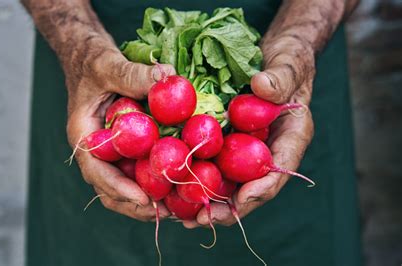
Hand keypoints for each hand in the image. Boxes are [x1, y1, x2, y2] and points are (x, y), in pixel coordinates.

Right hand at [65, 35, 174, 220]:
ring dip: (146, 200)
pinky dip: (153, 180)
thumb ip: (132, 74)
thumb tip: (167, 78)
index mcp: (84, 136)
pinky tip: (176, 184)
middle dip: (135, 205)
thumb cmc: (93, 62)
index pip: (96, 170)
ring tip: (174, 208)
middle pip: (109, 188)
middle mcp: (95, 150)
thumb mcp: (109, 65)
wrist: (89, 59)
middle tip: (166, 212)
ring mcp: (110, 151)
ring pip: (123, 185)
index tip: (145, 199)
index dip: (119, 188)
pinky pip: (136, 169)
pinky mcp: (124, 147)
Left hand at [184, 31, 314, 227]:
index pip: (279, 170)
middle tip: (203, 220)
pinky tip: (176, 187)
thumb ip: (280, 77)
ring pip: (230, 181)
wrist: (273, 57)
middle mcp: (268, 149)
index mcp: (290, 137)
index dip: (261, 188)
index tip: (240, 200)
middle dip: (227, 207)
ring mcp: (247, 147)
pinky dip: (198, 176)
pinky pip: (214, 162)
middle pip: (251, 186)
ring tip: (184, 216)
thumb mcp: (289, 63)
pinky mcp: (228, 140)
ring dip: (208, 201)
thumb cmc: (289, 59)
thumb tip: (262, 88)